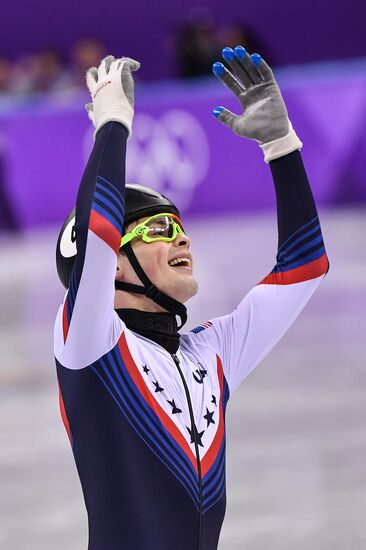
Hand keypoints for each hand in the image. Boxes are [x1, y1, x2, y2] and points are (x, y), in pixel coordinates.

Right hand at [85, 55, 139, 137]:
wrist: (112, 119)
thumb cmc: (104, 121)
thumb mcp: (95, 116)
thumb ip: (92, 111)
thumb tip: (87, 106)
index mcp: (95, 91)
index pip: (91, 78)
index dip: (93, 74)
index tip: (94, 71)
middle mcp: (102, 82)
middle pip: (102, 67)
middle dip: (105, 63)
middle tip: (110, 59)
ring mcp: (111, 78)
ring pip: (113, 63)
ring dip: (118, 61)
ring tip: (124, 61)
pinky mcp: (121, 76)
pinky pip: (126, 63)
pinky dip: (131, 63)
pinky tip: (137, 66)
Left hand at [212, 46, 301, 161]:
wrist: (271, 134)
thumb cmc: (256, 132)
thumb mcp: (237, 125)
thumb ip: (226, 117)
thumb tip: (214, 110)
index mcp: (245, 99)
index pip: (233, 83)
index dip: (225, 74)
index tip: (215, 66)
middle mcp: (254, 92)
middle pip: (242, 73)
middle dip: (234, 63)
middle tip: (225, 51)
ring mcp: (263, 89)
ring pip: (252, 70)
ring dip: (245, 60)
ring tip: (236, 49)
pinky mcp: (272, 88)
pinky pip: (266, 73)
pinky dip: (260, 64)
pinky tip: (253, 56)